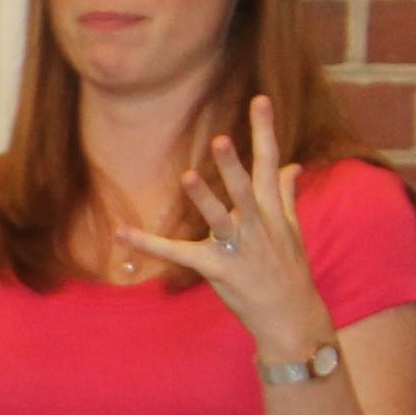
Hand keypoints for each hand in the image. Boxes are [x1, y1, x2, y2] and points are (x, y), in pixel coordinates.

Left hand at [117, 97, 325, 355]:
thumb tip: (294, 164)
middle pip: (246, 188)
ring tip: (188, 177)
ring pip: (220, 219)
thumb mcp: (292, 229)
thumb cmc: (288, 268)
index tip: (260, 99)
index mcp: (272, 211)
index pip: (271, 162)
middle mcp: (258, 225)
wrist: (292, 315)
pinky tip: (122, 232)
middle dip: (234, 165)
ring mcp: (239, 248)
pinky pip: (178, 254)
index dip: (265, 131)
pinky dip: (148, 244)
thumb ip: (285, 194)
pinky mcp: (217, 269)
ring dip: (205, 199)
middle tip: (220, 138)